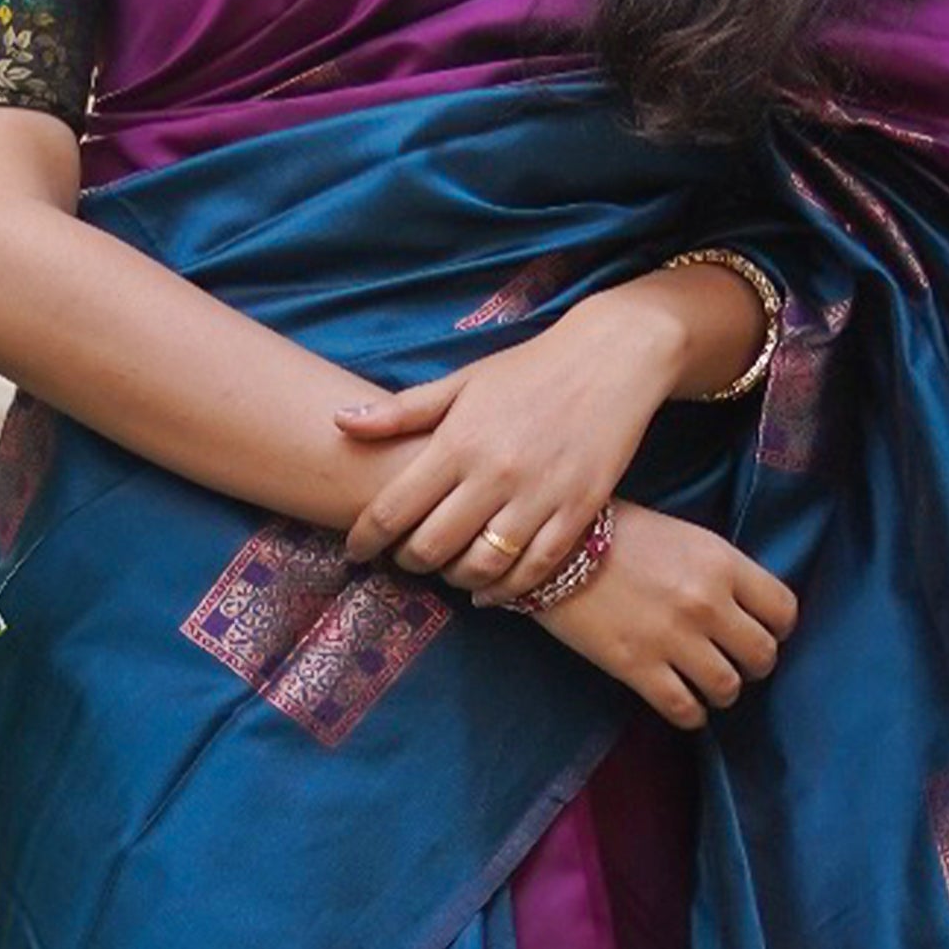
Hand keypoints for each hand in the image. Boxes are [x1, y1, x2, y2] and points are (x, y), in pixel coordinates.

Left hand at [334, 290, 688, 597]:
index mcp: (459, 442)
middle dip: (407, 561)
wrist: (610, 358)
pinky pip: (535, 568)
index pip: (394, 508)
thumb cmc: (528, 370)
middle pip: (432, 546)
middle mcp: (495, 474)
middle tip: (403, 559)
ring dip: (455, 579)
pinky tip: (488, 590)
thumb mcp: (461, 382)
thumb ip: (401, 412)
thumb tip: (339, 422)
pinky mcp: (578, 511)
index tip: (355, 549)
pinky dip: (505, 589)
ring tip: (446, 572)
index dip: (365, 538)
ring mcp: (539, 496)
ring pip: (482, 565)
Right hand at [525, 500, 798, 728]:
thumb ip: (721, 571)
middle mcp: (706, 603)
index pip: (784, 610)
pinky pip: (685, 709)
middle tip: (737, 662)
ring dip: (723, 691)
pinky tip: (685, 704)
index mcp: (722, 563)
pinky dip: (692, 714)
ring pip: (728, 688)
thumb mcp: (686, 537)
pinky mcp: (638, 667)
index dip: (778, 628)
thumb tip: (745, 608)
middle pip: (763, 655)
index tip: (762, 631)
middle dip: (754, 664)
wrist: (554, 550)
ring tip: (708, 684)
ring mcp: (674, 638)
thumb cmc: (619, 534)